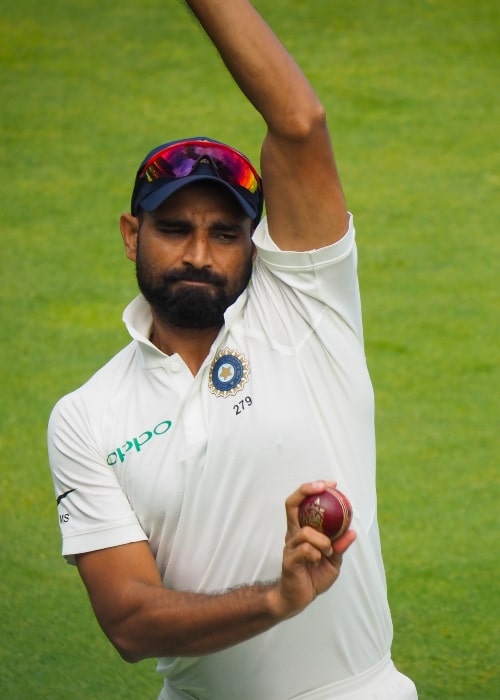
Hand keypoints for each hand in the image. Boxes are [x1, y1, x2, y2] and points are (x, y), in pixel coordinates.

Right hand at [269, 481, 356, 620]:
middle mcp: (293, 534)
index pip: (300, 502)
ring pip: (305, 532)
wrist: (297, 598)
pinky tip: (319, 561)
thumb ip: (340, 546)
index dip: (311, 489)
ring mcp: (290, 546)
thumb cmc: (314, 576)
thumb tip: (353, 531)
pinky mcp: (289, 561)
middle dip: (306, 491)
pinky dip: (317, 554)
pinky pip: (305, 550)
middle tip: (324, 488)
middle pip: (291, 504)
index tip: (330, 485)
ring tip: (328, 551)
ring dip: (322, 541)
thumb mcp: (333, 560)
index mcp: (301, 530)